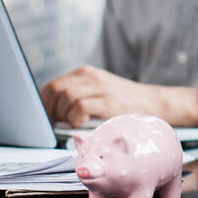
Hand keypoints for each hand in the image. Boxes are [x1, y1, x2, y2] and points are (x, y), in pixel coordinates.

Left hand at [40, 65, 197, 127]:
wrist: (154, 102)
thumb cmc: (124, 102)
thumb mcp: (99, 91)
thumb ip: (78, 95)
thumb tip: (52, 113)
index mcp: (85, 73)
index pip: (52, 85)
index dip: (43, 103)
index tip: (43, 118)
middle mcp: (90, 76)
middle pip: (55, 89)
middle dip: (49, 110)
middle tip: (53, 124)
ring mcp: (99, 87)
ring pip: (65, 97)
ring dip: (62, 114)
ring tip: (68, 124)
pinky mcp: (107, 100)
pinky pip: (80, 107)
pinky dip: (74, 117)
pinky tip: (80, 124)